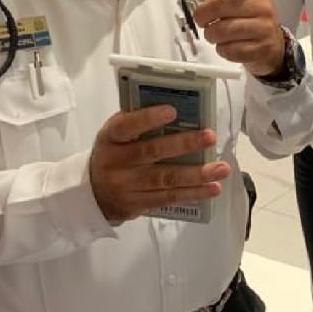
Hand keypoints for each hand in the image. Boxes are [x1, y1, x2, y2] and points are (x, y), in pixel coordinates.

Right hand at [90, 104, 230, 221]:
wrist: (91, 195)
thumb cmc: (112, 154)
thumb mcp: (114, 136)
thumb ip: (136, 122)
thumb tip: (177, 107)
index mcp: (110, 138)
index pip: (127, 126)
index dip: (148, 118)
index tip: (172, 111)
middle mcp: (117, 162)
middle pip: (152, 152)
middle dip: (184, 145)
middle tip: (210, 137)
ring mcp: (127, 186)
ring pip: (165, 179)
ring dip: (197, 174)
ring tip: (221, 169)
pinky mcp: (138, 204)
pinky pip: (169, 198)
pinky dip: (193, 193)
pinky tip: (212, 188)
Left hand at [189, 0, 285, 77]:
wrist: (273, 46)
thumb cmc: (249, 18)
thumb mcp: (234, 0)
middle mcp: (262, 7)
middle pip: (221, 7)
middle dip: (203, 16)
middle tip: (203, 20)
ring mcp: (263, 29)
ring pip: (222, 31)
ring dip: (212, 35)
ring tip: (216, 35)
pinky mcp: (260, 50)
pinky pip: (229, 50)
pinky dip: (222, 50)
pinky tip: (228, 46)